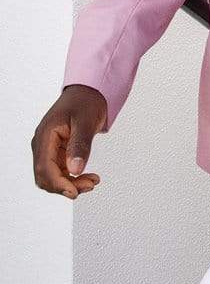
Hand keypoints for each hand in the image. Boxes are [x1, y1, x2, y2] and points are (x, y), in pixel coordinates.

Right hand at [31, 85, 107, 199]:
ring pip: (53, 177)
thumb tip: (75, 170)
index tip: (75, 191)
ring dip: (70, 184)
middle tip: (91, 184)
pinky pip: (60, 172)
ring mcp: (49, 150)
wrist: (88, 92)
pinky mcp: (58, 153)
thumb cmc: (86, 102)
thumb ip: (80, 145)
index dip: (58, 184)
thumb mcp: (86, 122)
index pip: (44, 168)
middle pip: (46, 177)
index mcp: (45, 137)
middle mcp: (43, 145)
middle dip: (66, 186)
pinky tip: (88, 177)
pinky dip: (72, 178)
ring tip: (92, 181)